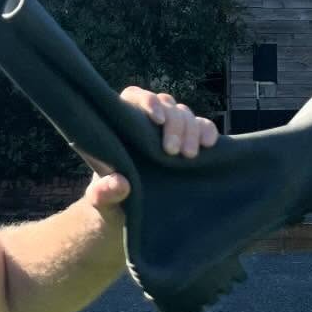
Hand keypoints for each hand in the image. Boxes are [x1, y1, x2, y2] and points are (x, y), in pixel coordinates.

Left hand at [83, 88, 219, 212]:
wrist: (129, 215)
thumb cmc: (110, 203)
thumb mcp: (102, 202)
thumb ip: (103, 193)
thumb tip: (120, 183)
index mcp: (122, 126)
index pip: (135, 96)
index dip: (148, 102)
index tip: (157, 120)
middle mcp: (147, 122)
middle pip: (166, 104)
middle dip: (174, 125)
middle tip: (173, 152)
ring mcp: (169, 131)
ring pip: (185, 114)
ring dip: (191, 131)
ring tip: (190, 156)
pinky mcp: (188, 142)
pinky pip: (203, 126)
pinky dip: (208, 131)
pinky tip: (209, 145)